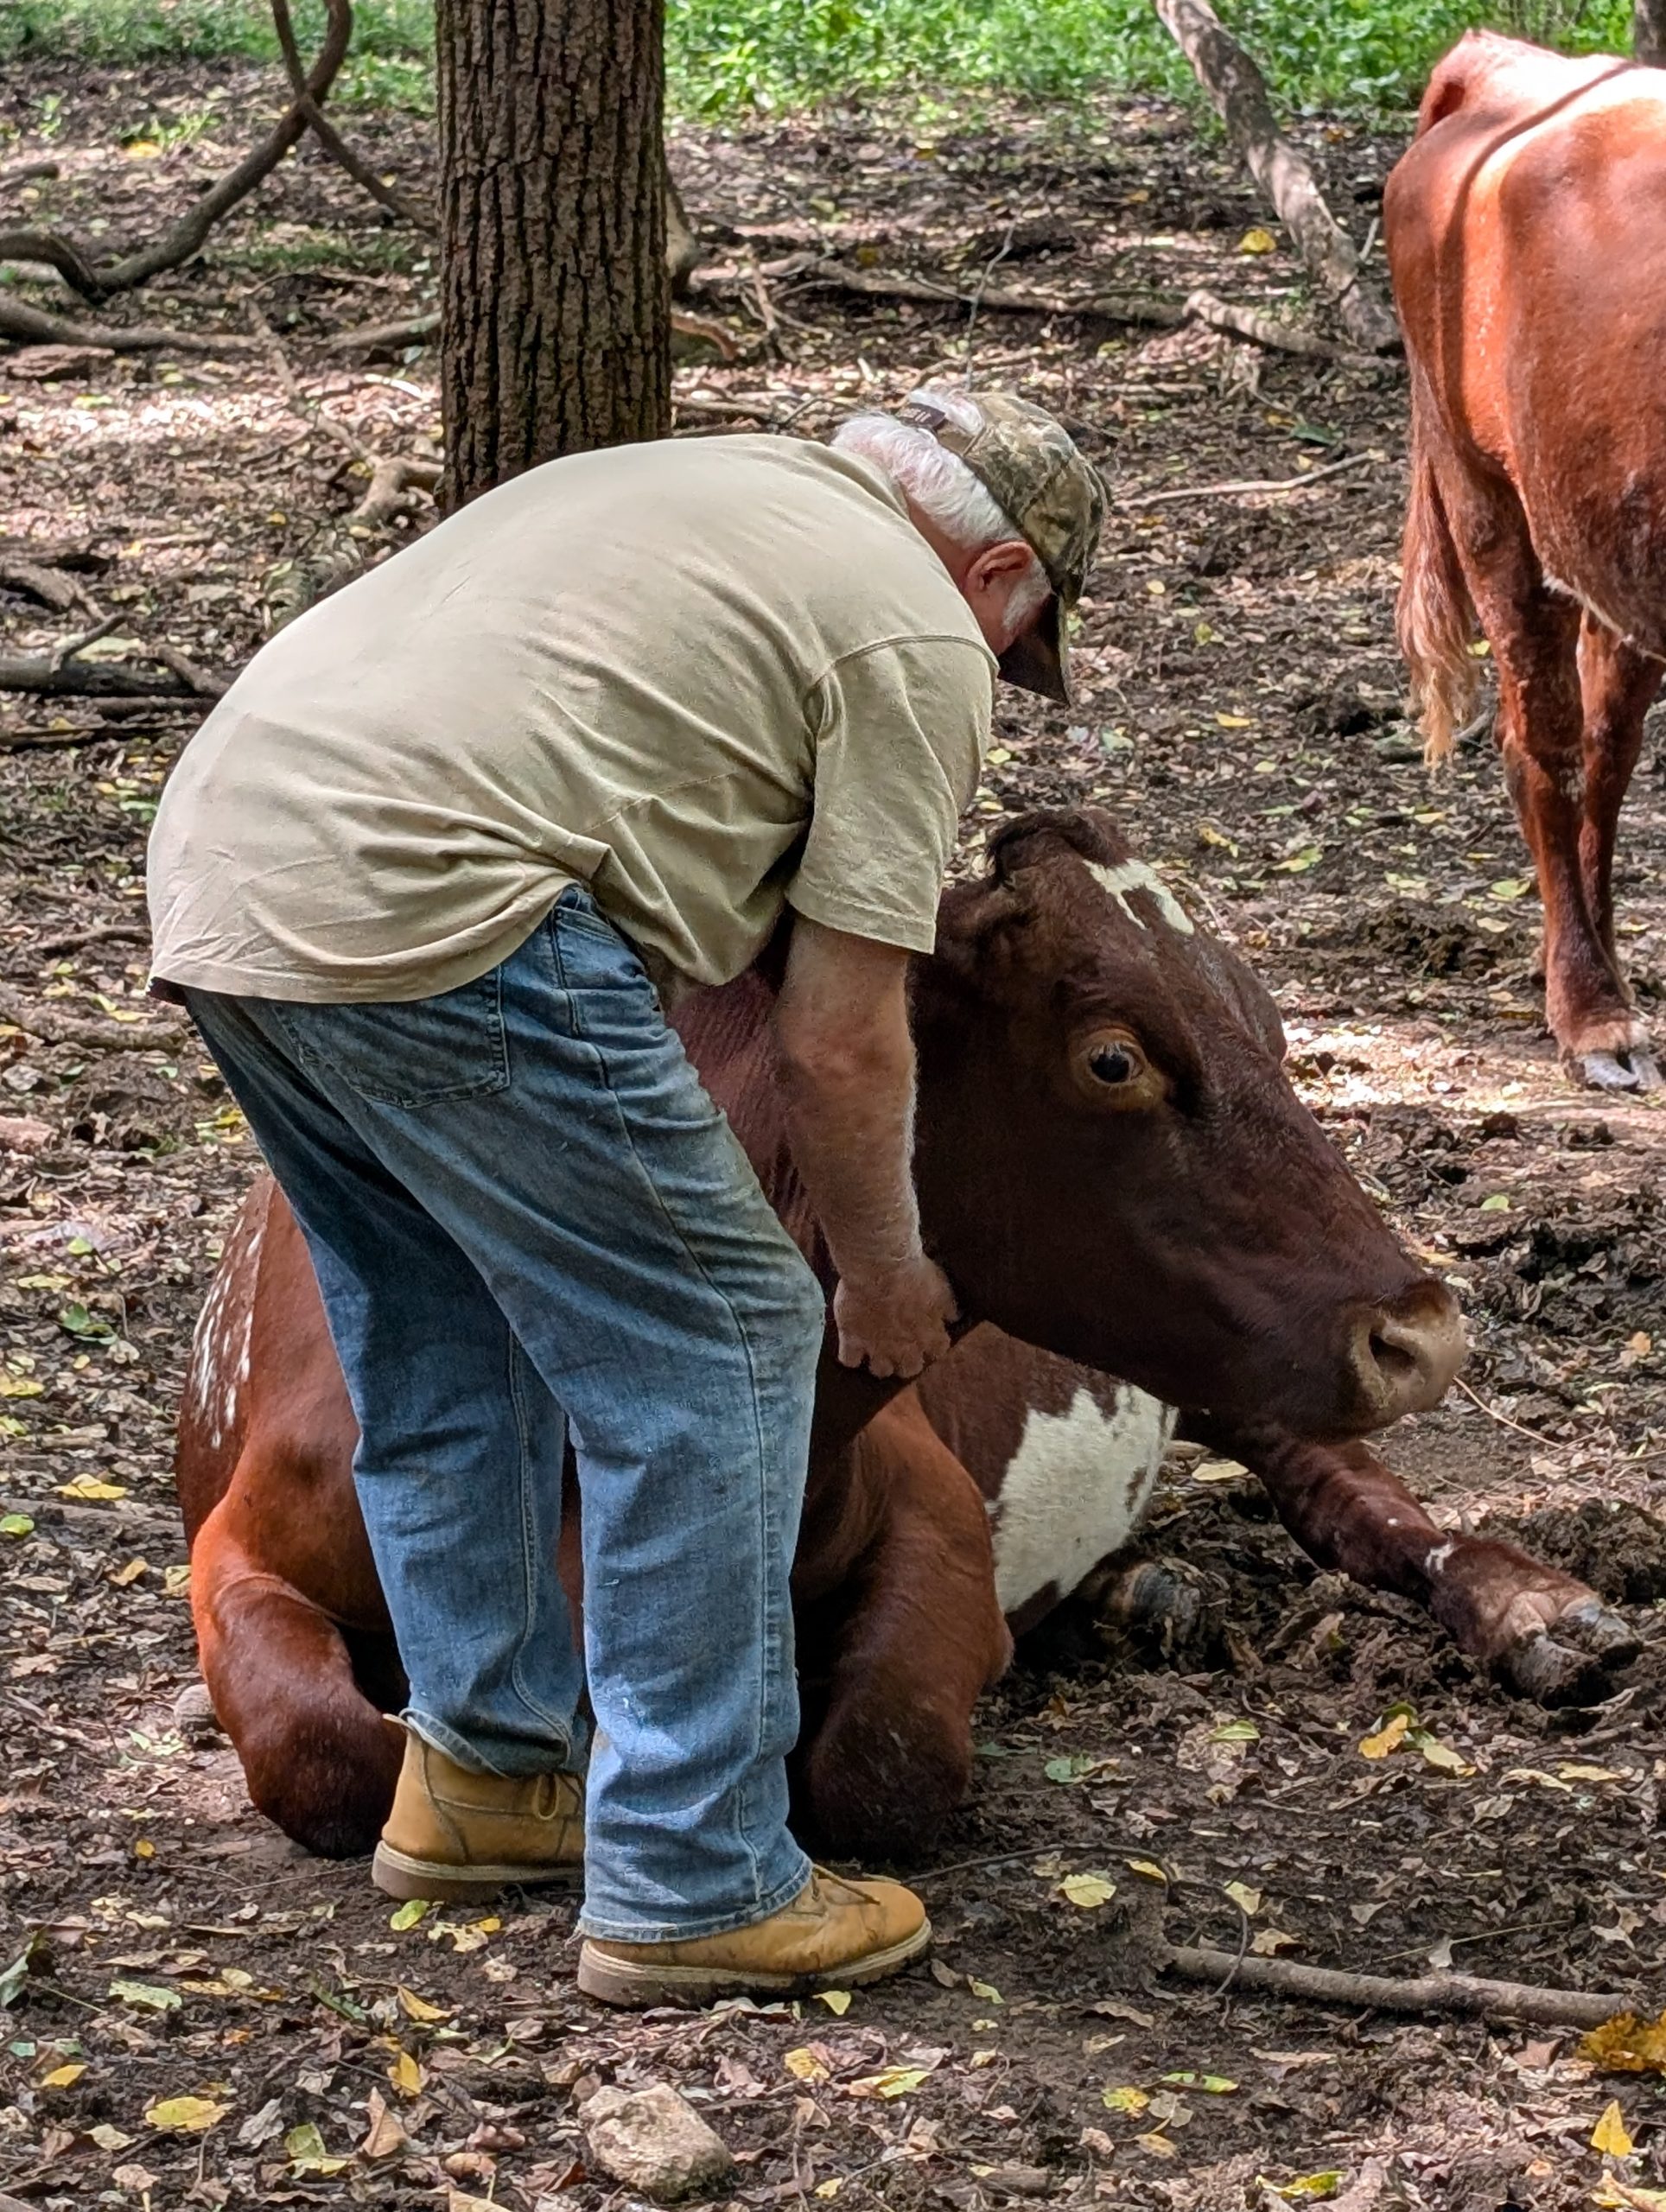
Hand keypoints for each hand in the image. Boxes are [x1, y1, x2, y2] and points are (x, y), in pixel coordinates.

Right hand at [833, 1256, 958, 1379]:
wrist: (879, 1266)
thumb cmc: (913, 1273)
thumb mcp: (941, 1285)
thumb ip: (948, 1306)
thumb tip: (953, 1317)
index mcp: (929, 1335)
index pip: (937, 1352)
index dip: (932, 1346)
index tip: (928, 1337)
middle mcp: (905, 1349)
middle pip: (908, 1370)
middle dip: (906, 1361)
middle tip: (901, 1347)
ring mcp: (877, 1347)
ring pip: (880, 1370)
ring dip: (879, 1362)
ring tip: (875, 1350)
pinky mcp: (852, 1340)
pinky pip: (848, 1360)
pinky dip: (850, 1356)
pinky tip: (851, 1346)